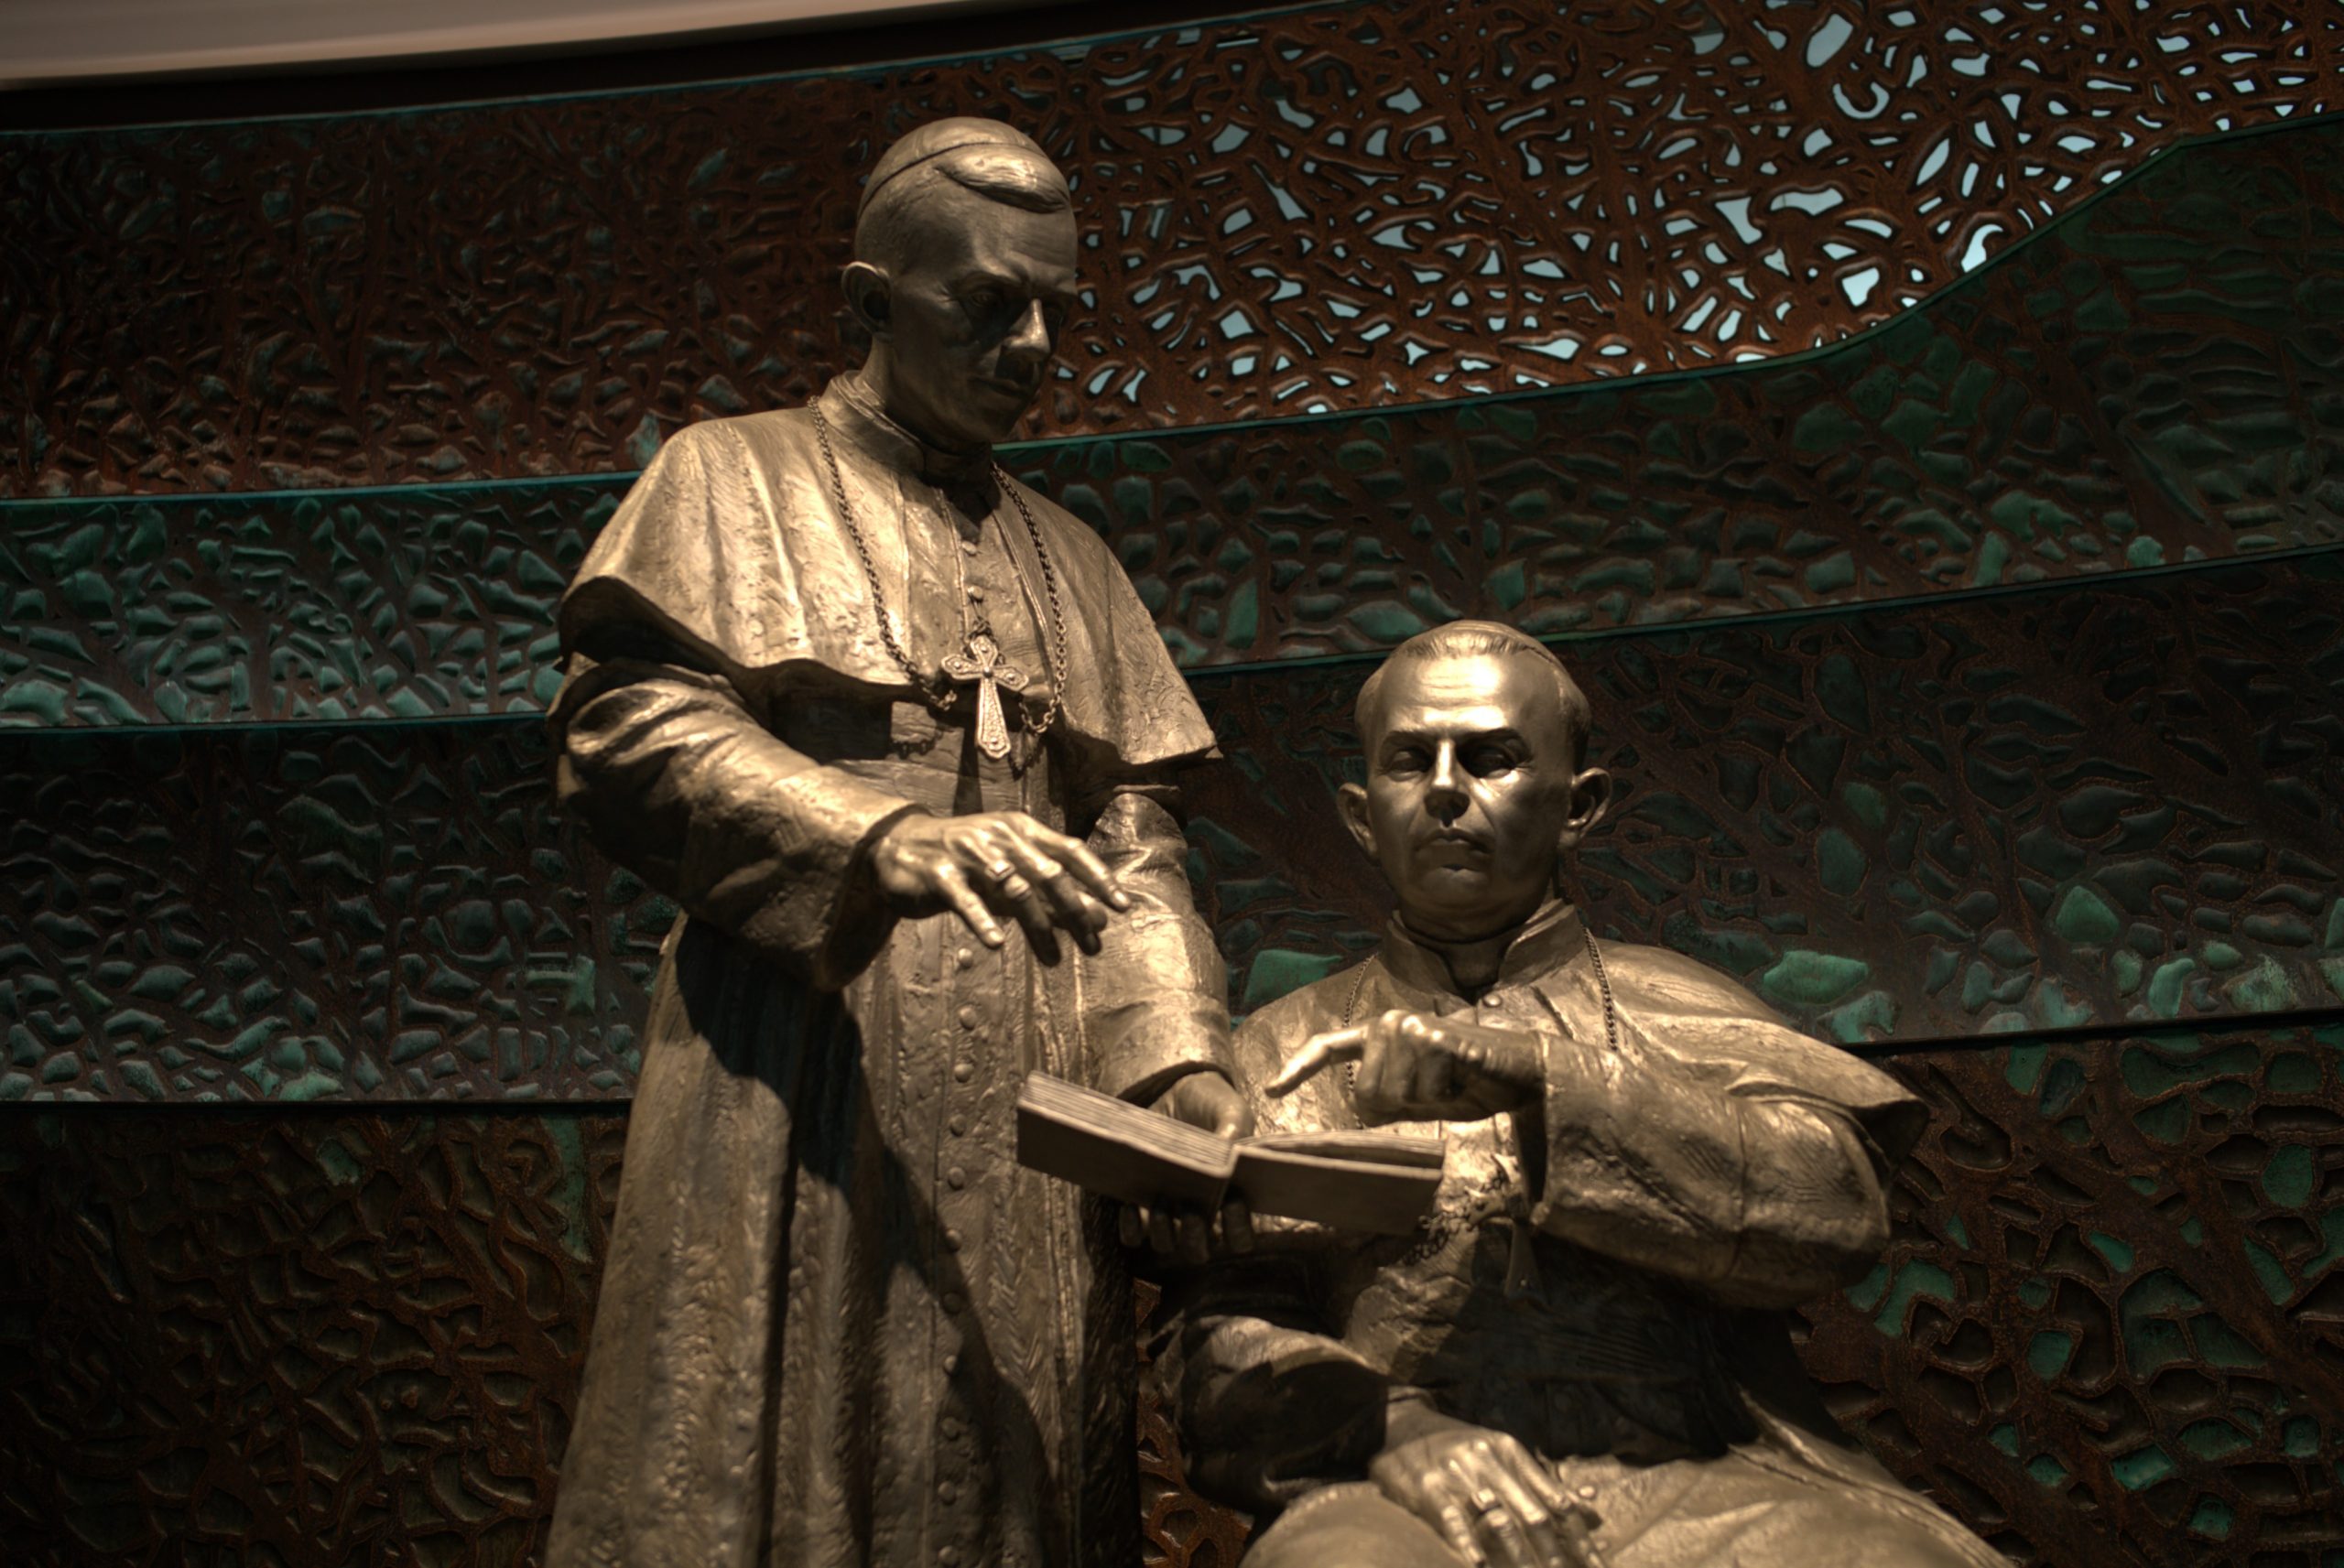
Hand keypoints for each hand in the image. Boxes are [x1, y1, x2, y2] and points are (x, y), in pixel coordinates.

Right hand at [870, 810, 1128, 959]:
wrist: (898, 847)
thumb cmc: (964, 861)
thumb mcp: (1008, 871)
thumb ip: (1045, 891)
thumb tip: (1091, 918)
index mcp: (1022, 829)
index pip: (1070, 850)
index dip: (1099, 878)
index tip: (1122, 907)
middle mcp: (1000, 836)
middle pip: (1048, 873)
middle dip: (1075, 910)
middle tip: (1093, 944)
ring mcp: (968, 852)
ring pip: (1013, 889)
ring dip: (1039, 926)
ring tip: (1054, 960)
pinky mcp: (939, 873)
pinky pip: (965, 899)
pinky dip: (982, 920)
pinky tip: (995, 942)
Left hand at [1118, 1072, 1256, 1261]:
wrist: (1172, 1091)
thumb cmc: (1210, 1105)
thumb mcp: (1231, 1109)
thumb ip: (1236, 1129)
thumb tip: (1228, 1154)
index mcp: (1231, 1199)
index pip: (1240, 1236)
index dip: (1239, 1229)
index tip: (1233, 1201)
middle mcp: (1200, 1213)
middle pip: (1199, 1251)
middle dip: (1196, 1238)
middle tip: (1193, 1212)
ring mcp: (1168, 1212)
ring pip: (1166, 1245)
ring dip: (1164, 1232)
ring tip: (1162, 1202)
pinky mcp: (1138, 1204)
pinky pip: (1133, 1235)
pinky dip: (1131, 1228)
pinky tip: (1131, 1205)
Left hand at [1266, 1009, 1539, 1124]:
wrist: (1520, 1069)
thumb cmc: (1469, 1082)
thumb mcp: (1421, 1096)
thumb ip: (1389, 1099)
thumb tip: (1365, 1114)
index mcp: (1379, 1033)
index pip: (1328, 1049)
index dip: (1298, 1070)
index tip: (1272, 1091)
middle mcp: (1389, 1023)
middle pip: (1366, 1096)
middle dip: (1401, 1108)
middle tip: (1437, 1089)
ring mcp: (1410, 1026)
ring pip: (1392, 1096)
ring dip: (1426, 1101)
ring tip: (1451, 1079)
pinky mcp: (1434, 1037)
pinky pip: (1422, 1091)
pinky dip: (1445, 1096)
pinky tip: (1463, 1075)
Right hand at [1370, 1421, 1597, 1567]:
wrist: (1400, 1423)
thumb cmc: (1456, 1444)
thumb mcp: (1501, 1451)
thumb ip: (1540, 1479)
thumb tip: (1589, 1500)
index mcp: (1511, 1451)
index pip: (1556, 1499)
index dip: (1579, 1536)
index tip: (1598, 1565)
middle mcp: (1490, 1462)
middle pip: (1533, 1515)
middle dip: (1556, 1555)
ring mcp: (1459, 1475)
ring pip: (1499, 1521)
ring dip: (1521, 1558)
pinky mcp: (1428, 1488)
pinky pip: (1453, 1519)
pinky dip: (1467, 1543)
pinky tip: (1478, 1564)